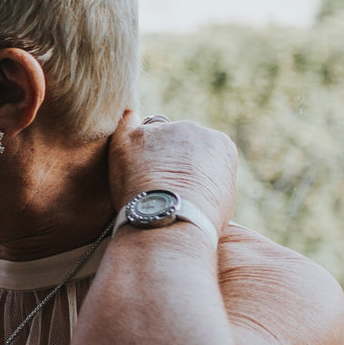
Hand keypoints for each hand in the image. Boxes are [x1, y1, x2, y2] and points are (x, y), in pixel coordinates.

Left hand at [107, 111, 238, 231]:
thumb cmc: (198, 221)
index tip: (182, 184)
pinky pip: (126, 123)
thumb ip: (209, 179)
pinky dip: (124, 133)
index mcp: (219, 143)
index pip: (203, 148)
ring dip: (147, 151)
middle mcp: (193, 129)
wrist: (172, 219)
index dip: (190, 167)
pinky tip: (123, 148)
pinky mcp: (132, 136)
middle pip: (178, 138)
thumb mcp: (220, 199)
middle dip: (170, 156)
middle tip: (159, 184)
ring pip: (152, 135)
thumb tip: (197, 183)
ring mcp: (161, 130)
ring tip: (140, 181)